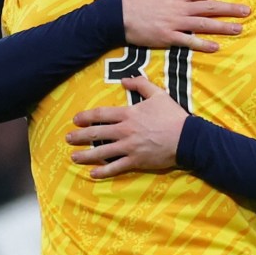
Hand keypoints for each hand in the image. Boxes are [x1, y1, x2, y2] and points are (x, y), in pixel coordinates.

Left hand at [66, 77, 188, 177]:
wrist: (187, 137)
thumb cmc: (172, 115)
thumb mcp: (158, 94)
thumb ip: (140, 85)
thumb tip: (124, 81)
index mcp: (128, 114)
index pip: (101, 115)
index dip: (86, 117)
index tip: (75, 120)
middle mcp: (125, 131)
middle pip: (96, 134)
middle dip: (79, 136)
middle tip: (68, 138)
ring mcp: (129, 147)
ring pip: (102, 152)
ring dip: (86, 155)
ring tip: (74, 157)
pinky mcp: (136, 161)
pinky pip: (116, 167)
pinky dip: (103, 172)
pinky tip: (93, 173)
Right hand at [123, 0, 249, 52]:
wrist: (118, 16)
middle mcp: (180, 8)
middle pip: (209, 8)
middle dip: (229, 9)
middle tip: (247, 10)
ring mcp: (175, 23)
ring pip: (203, 24)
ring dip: (222, 27)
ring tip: (238, 29)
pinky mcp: (168, 37)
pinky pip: (188, 42)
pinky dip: (202, 44)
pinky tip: (216, 46)